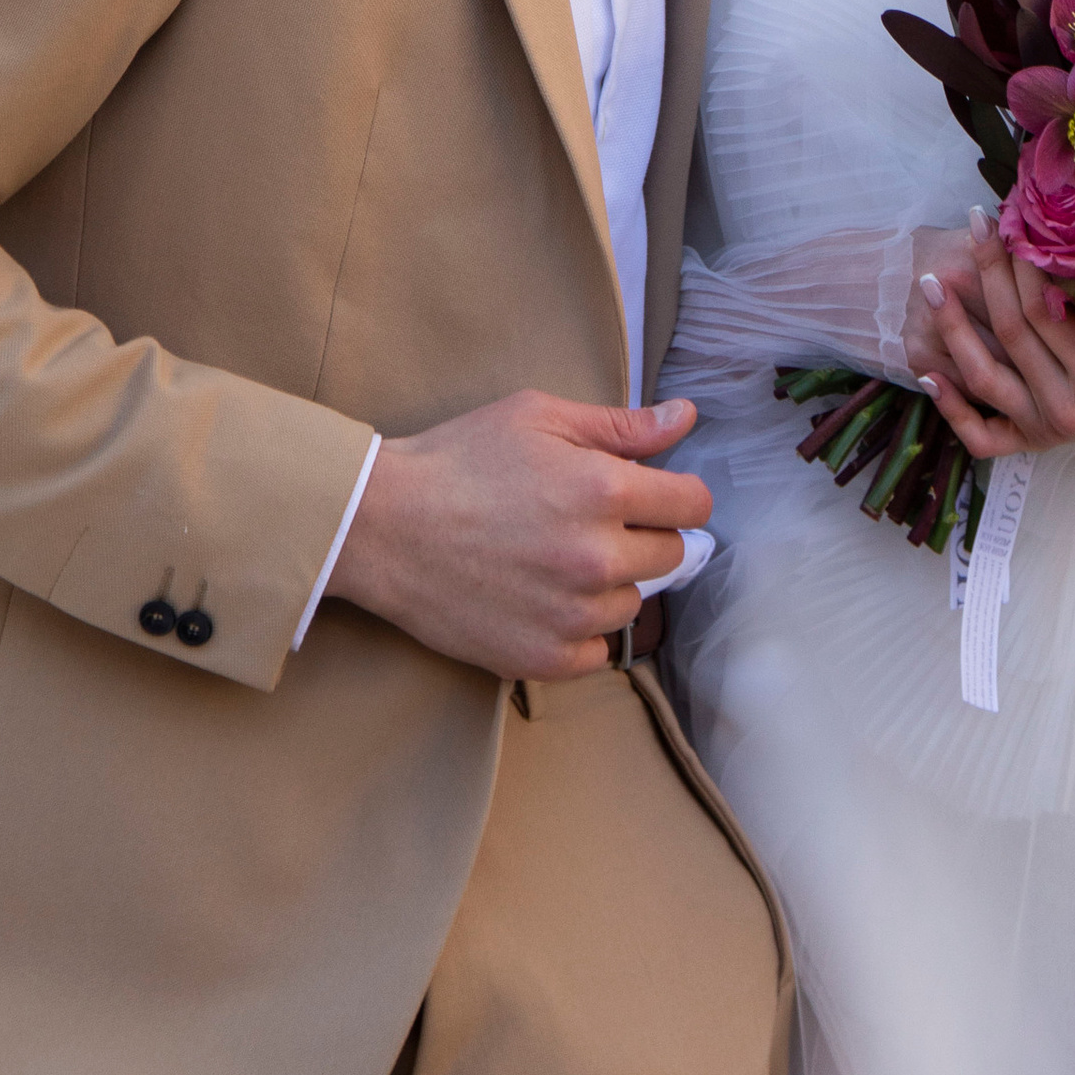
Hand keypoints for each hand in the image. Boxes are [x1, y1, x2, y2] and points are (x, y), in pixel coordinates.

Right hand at [331, 391, 710, 684]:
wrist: (382, 526)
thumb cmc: (459, 461)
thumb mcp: (539, 418)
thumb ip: (621, 425)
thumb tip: (686, 418)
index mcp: (604, 490)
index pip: (692, 504)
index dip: (677, 494)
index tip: (654, 495)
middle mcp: (597, 557)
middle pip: (670, 556)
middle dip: (643, 534)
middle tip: (590, 522)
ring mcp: (570, 614)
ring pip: (631, 603)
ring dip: (609, 583)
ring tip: (555, 559)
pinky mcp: (540, 657)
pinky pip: (595, 652)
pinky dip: (580, 630)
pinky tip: (544, 600)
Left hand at [905, 217, 1074, 455]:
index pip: (1048, 313)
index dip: (1025, 265)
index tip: (1016, 222)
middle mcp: (1064, 408)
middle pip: (1012, 331)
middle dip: (989, 272)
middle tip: (976, 224)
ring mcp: (1041, 428)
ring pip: (983, 376)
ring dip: (952, 327)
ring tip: (931, 281)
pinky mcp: (1029, 444)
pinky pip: (980, 435)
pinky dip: (951, 408)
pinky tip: (926, 374)